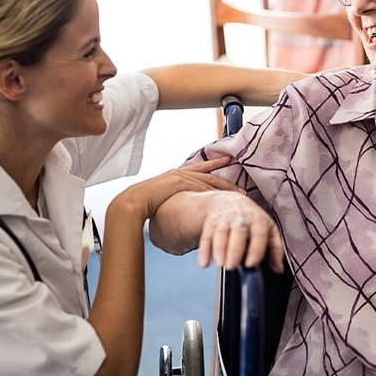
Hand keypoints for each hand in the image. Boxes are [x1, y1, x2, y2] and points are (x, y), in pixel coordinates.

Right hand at [111, 157, 238, 219]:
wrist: (133, 200)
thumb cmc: (144, 202)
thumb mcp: (163, 198)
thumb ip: (175, 200)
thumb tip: (183, 210)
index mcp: (176, 175)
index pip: (200, 171)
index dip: (215, 168)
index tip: (227, 165)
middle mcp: (180, 173)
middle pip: (209, 174)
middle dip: (226, 180)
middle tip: (241, 187)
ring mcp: (180, 176)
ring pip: (209, 180)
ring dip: (225, 187)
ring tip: (239, 192)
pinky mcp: (180, 181)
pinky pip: (201, 185)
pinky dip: (214, 189)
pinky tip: (225, 194)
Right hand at [189, 191, 283, 272]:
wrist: (229, 201)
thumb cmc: (253, 221)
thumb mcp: (268, 230)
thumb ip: (275, 249)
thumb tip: (279, 269)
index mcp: (258, 220)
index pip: (258, 234)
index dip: (255, 249)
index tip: (251, 264)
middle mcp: (241, 217)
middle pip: (238, 232)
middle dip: (234, 250)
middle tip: (232, 267)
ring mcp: (224, 219)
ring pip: (220, 233)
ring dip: (219, 249)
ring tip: (220, 265)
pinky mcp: (210, 223)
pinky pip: (206, 236)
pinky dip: (204, 250)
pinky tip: (204, 264)